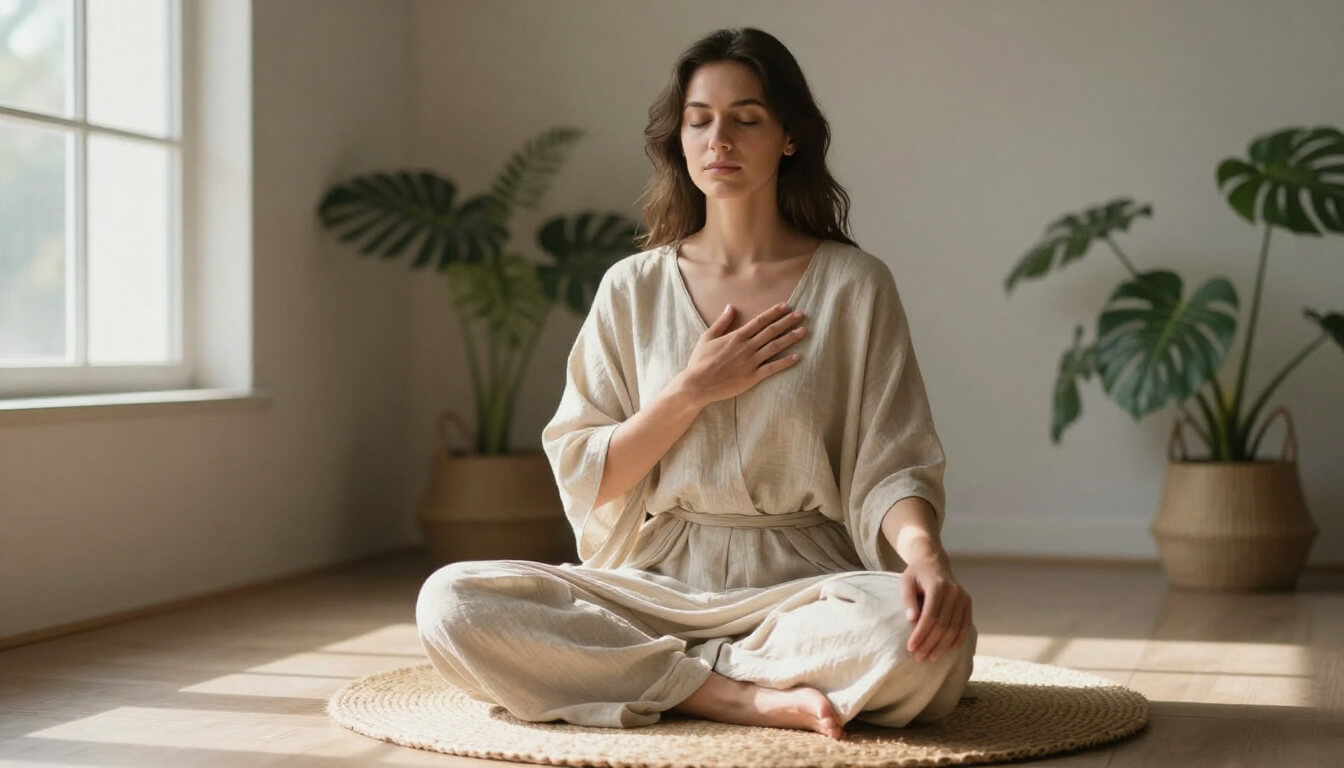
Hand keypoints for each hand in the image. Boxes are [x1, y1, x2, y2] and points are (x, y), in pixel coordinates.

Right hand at [675, 302, 807, 406]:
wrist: (697, 384)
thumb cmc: (700, 361)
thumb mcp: (707, 337)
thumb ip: (722, 322)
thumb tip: (730, 307)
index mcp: (736, 336)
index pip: (760, 321)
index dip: (774, 313)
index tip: (786, 306)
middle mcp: (747, 347)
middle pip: (771, 331)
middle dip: (787, 321)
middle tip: (802, 314)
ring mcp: (751, 362)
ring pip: (775, 347)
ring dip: (790, 338)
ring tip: (804, 331)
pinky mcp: (753, 377)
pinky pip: (773, 368)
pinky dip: (785, 362)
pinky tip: (797, 357)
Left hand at [901, 557, 971, 662]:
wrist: (933, 563)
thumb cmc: (916, 575)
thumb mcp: (906, 581)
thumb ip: (907, 599)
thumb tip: (911, 620)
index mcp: (938, 586)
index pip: (930, 616)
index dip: (921, 634)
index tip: (910, 647)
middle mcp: (955, 592)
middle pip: (943, 625)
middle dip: (930, 644)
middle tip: (918, 657)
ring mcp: (964, 598)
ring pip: (955, 629)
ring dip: (942, 646)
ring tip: (929, 657)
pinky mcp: (968, 604)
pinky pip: (965, 627)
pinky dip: (957, 641)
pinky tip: (947, 650)